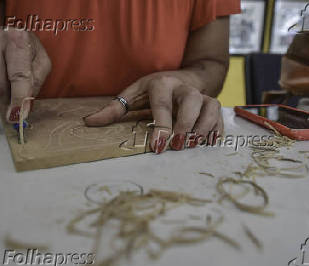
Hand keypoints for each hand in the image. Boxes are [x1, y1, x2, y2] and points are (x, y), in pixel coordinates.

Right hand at [0, 28, 51, 122]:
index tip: (16, 115)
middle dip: (6, 97)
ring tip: (5, 78)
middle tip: (14, 93)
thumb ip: (35, 84)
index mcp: (19, 40)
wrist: (5, 36)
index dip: (18, 98)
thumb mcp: (40, 64)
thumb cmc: (26, 52)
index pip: (18, 75)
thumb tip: (23, 109)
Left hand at [84, 72, 223, 153]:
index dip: (161, 126)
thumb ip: (113, 109)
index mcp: (162, 84)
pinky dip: (216, 131)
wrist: (185, 77)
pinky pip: (220, 118)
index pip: (161, 104)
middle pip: (191, 102)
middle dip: (185, 126)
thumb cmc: (154, 90)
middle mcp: (184, 88)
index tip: (158, 147)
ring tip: (192, 145)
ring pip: (210, 108)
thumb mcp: (133, 94)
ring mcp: (202, 95)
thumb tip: (88, 122)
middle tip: (177, 146)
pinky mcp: (213, 104)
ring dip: (203, 128)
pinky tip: (207, 143)